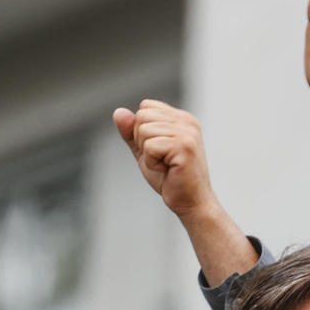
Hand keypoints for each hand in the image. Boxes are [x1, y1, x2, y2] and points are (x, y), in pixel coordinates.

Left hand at [112, 99, 219, 221]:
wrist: (191, 203)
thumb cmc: (170, 179)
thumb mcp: (145, 152)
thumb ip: (131, 132)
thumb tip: (118, 112)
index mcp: (181, 118)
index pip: (145, 106)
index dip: (141, 130)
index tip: (159, 149)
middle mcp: (186, 121)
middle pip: (142, 116)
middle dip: (142, 141)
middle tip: (162, 159)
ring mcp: (187, 132)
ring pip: (143, 130)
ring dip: (148, 154)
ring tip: (166, 165)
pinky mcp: (184, 146)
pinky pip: (149, 147)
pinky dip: (152, 163)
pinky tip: (168, 170)